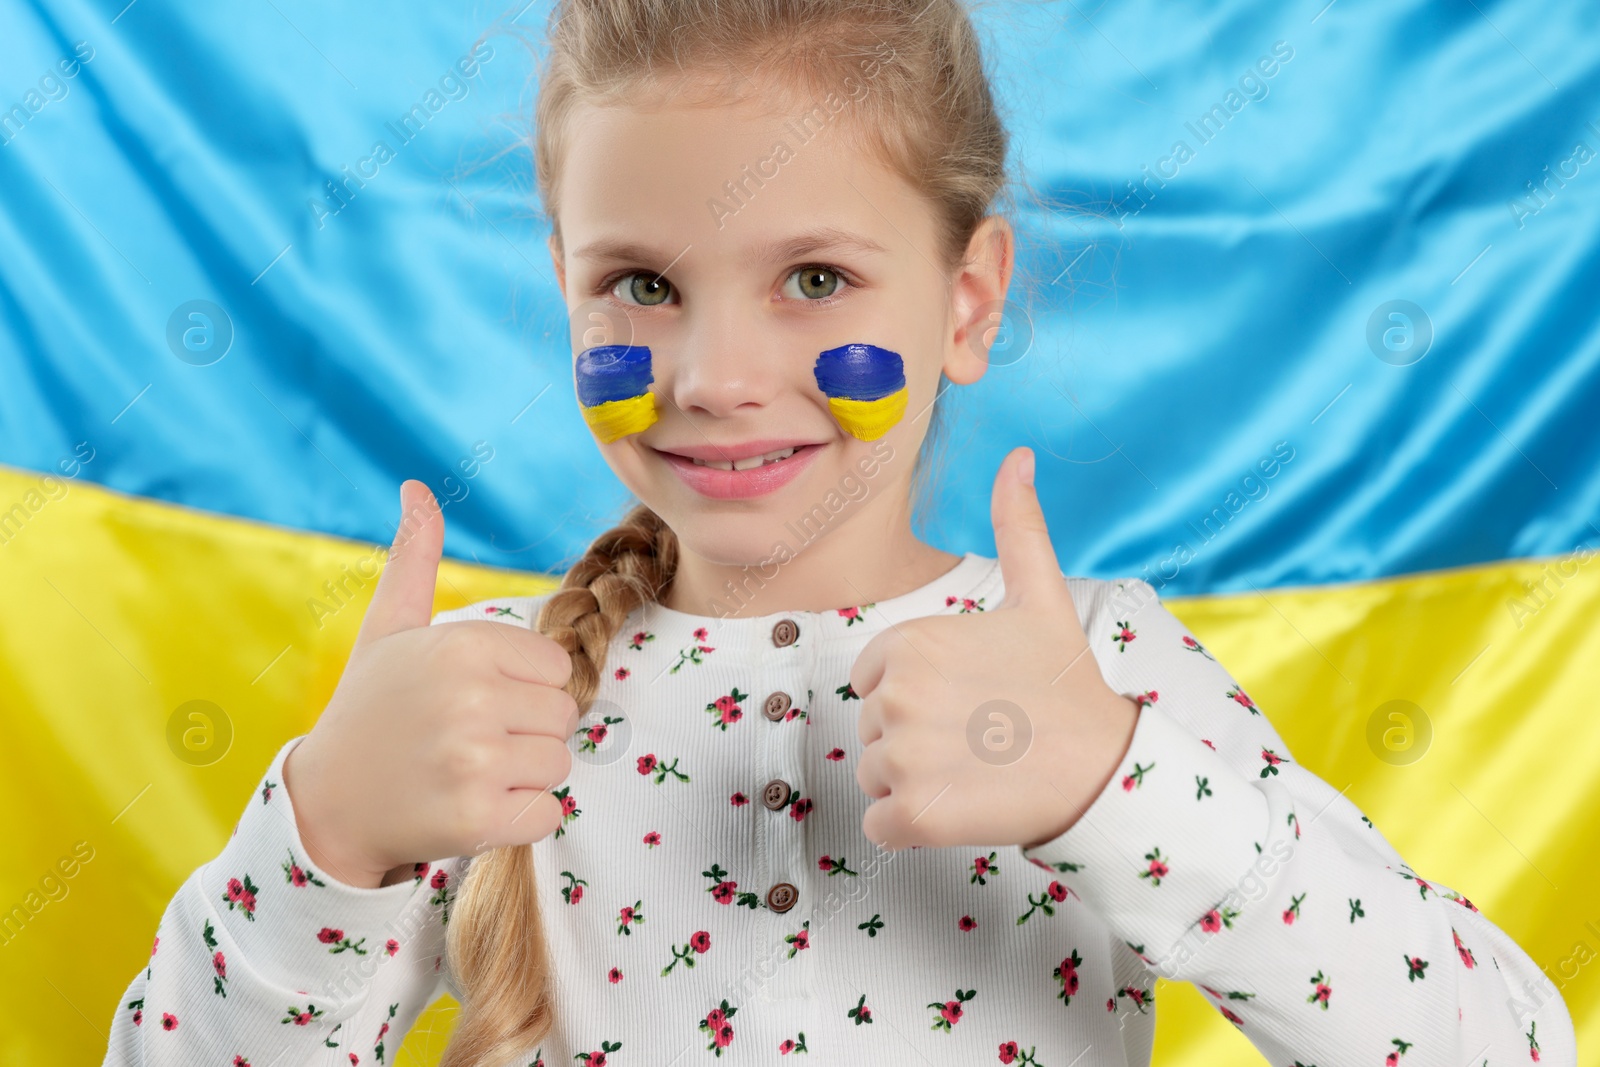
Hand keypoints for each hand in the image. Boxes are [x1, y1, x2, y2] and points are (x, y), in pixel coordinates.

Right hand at [283, 479, 580, 888]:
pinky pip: (550, 813)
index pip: (558, 668)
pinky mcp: (478, 819)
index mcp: (462, 645)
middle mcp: (470, 698)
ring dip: (523, 776)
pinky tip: (471, 807)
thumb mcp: (389, 628)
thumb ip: (416, 558)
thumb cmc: (370, 709)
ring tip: (466, 773)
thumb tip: (417, 486)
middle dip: (525, 732)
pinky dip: (521, 819)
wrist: (327, 804)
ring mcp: (473, 761)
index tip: (474, 700)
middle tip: (467, 741)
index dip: (523, 688)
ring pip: (559, 764)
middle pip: (564, 716)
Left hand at [851, 446, 1139, 851]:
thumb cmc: (1066, 685)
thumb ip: (1017, 526)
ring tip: (975, 769)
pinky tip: (961, 805)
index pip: (872, 680)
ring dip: (916, 783)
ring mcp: (901, 757)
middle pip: (872, 729)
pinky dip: (913, 827)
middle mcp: (895, 695)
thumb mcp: (1038, 596)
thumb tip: (1018, 456)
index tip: (968, 700)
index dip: (916, 694)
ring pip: (875, 777)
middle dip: (916, 739)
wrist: (1105, 768)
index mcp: (909, 641)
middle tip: (979, 736)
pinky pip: (879, 827)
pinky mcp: (912, 815)